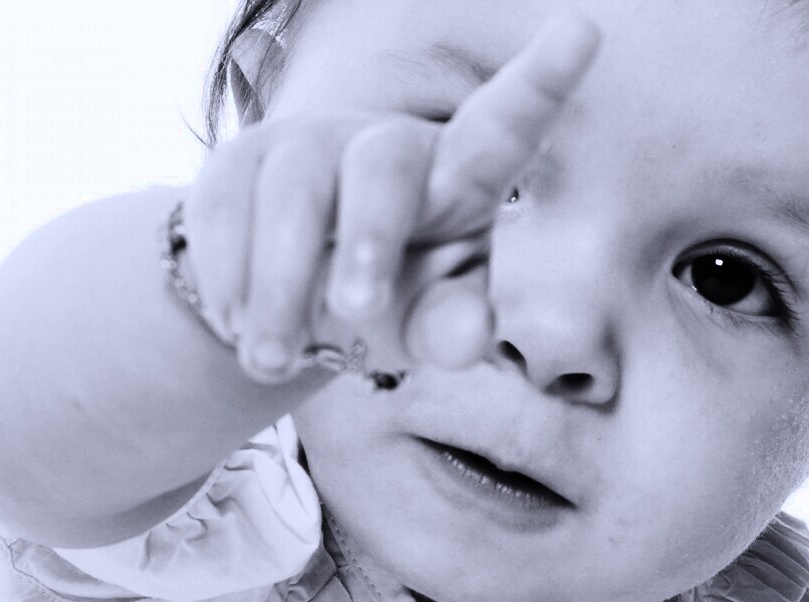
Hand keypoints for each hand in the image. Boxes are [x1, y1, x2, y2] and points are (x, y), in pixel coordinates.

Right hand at [181, 14, 599, 383]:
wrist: (293, 305)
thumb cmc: (394, 305)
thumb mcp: (430, 326)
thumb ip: (453, 330)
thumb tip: (469, 337)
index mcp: (461, 178)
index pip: (506, 127)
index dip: (541, 82)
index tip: (584, 31)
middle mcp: (389, 146)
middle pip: (383, 163)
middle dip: (368, 238)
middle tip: (356, 313)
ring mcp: (310, 145)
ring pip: (292, 190)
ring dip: (281, 287)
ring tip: (273, 362)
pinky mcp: (239, 161)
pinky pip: (225, 209)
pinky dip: (231, 279)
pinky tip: (236, 325)